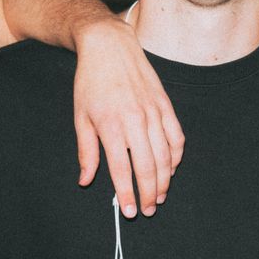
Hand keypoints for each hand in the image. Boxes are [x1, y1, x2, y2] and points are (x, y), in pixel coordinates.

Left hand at [72, 18, 184, 217]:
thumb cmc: (91, 83)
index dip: (127, 195)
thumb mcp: (81, 117)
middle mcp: (135, 121)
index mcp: (111, 126)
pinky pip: (177, 137)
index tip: (130, 212)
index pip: (122, 170)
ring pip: (165, 155)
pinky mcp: (165, 105)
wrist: (109, 46)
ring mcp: (153, 112)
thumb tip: (86, 180)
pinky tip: (172, 168)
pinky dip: (177, 156)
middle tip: (149, 209)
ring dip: (165, 180)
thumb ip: (87, 151)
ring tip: (161, 196)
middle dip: (149, 193)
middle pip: (148, 167)